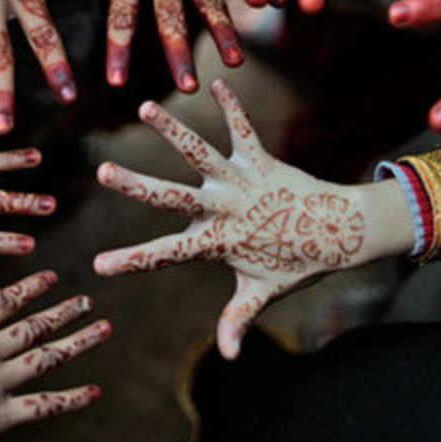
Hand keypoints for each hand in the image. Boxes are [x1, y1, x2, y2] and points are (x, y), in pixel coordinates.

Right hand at [0, 272, 108, 441]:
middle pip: (32, 327)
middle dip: (63, 312)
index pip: (2, 303)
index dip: (29, 289)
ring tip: (102, 328)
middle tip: (88, 299)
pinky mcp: (3, 417)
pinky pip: (44, 406)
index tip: (52, 278)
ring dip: (78, 342)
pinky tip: (94, 391)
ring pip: (46, 358)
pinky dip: (72, 400)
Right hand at [93, 80, 411, 358]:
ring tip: (146, 108)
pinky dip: (230, 106)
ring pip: (200, 153)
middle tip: (105, 172)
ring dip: (173, 130)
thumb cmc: (298, 262)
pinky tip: (215, 81)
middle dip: (137, 186)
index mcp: (218, 241)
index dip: (131, 262)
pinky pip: (242, 129)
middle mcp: (225, 208)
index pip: (167, 255)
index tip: (98, 265)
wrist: (342, 231)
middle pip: (173, 197)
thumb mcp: (262, 292)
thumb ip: (238, 320)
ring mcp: (241, 181)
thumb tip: (226, 359)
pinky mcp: (260, 159)